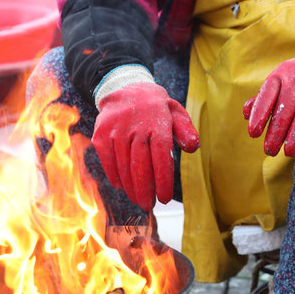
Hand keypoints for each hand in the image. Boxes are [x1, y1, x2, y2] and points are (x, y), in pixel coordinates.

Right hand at [92, 82, 199, 210]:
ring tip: (137, 199)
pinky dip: (114, 176)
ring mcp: (116, 131)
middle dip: (145, 190)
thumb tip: (193, 147)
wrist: (124, 88)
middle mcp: (136, 127)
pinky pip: (108, 161)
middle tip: (148, 205)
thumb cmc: (155, 109)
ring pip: (123, 166)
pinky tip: (122, 186)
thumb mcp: (175, 113)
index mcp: (158, 124)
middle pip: (140, 166)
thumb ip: (186, 130)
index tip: (164, 198)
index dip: (162, 180)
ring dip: (130, 187)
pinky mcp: (101, 134)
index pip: (162, 157)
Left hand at [243, 51, 294, 156]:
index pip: (266, 97)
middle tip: (269, 151)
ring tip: (289, 152)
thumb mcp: (276, 84)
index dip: (259, 115)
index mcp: (278, 77)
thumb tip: (246, 114)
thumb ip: (261, 100)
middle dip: (276, 132)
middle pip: (285, 109)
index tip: (253, 134)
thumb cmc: (294, 80)